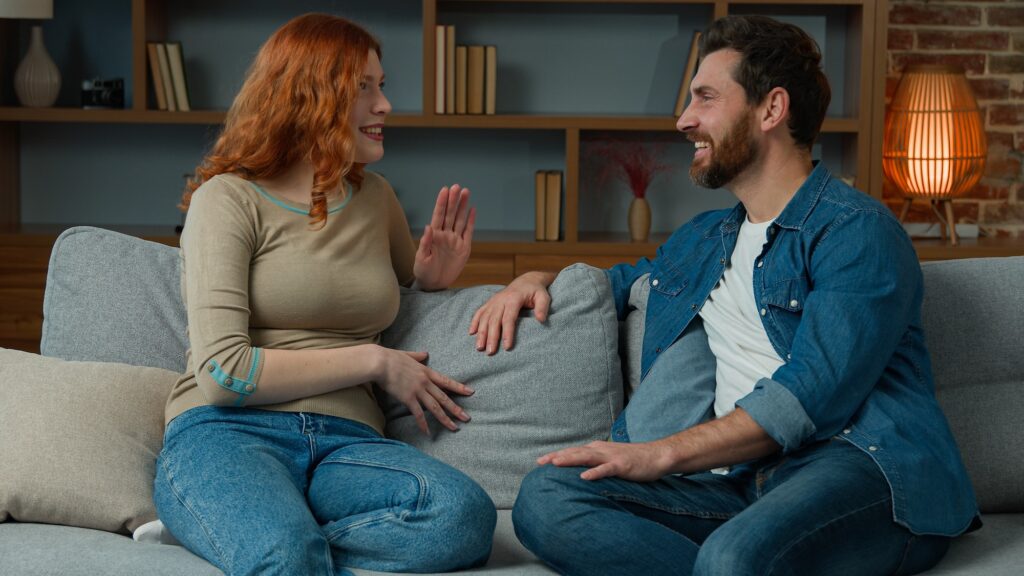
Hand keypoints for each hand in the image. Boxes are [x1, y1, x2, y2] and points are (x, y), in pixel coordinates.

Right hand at [374, 346, 473, 434]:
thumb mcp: (408, 354)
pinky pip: (418, 414)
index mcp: (426, 371)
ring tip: (454, 427)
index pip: (446, 381)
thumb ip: (418, 356)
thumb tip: (425, 353)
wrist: (380, 362)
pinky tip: (428, 432)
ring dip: (446, 418)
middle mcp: (425, 382)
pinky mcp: (408, 398)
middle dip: (456, 409)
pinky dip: (423, 424)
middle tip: (467, 418)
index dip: (459, 387)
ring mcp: (417, 390)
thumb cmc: (391, 357)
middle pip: (444, 397)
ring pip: (435, 407)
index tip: (471, 392)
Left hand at [413, 184, 475, 290]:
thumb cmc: (423, 271)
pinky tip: (472, 209)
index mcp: (434, 235)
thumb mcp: (421, 259)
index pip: (439, 215)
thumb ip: (425, 243)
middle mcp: (445, 234)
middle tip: (457, 187)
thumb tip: (428, 226)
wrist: (433, 284)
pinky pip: (468, 232)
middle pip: (451, 214)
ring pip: (460, 220)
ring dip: (463, 206)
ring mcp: (455, 240)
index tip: (445, 190)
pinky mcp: (464, 248)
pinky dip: (471, 221)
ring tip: (466, 192)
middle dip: (454, 200)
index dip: (442, 203)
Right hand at [469, 271, 554, 354]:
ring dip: (481, 333)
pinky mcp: (490, 302)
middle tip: (490, 352)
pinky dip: (474, 322)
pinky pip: (479, 312)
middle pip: (494, 320)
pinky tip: (471, 333)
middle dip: (491, 337)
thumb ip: (543, 307)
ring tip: (479, 348)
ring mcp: (494, 301)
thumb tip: (540, 320)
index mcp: (514, 298)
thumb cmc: (536, 291)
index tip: (507, 347)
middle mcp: (501, 299)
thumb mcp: (544, 297)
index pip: (509, 318)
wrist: (526, 281)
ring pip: (484, 318)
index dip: (507, 333)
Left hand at [538, 440, 670, 481]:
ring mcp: (611, 457)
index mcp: (597, 449)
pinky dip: (595, 472)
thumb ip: (596, 462)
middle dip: (557, 456)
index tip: (540, 461)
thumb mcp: (610, 459)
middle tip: (539, 462)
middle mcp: (601, 450)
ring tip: (555, 464)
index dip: (557, 455)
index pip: (573, 451)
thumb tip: (580, 471)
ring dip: (570, 460)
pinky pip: (606, 469)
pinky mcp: (622, 465)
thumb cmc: (633, 460)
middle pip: (575, 452)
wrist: (657, 456)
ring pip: (587, 457)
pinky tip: (585, 477)